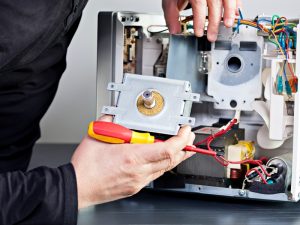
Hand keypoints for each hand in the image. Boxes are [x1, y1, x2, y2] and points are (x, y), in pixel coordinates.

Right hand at [71, 115, 194, 208]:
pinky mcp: (135, 186)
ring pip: (165, 168)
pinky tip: (161, 158)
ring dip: (176, 156)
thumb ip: (110, 121)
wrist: (78, 186)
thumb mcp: (98, 136)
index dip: (181, 139)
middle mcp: (139, 171)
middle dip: (185, 147)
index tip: (185, 131)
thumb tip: (116, 114)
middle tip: (189, 137)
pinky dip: (162, 164)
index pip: (168, 149)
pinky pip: (155, 174)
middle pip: (172, 160)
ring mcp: (138, 180)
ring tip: (181, 147)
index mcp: (132, 156)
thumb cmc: (86, 166)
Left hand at [162, 0, 241, 41]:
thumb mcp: (170, 0)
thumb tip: (174, 30)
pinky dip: (235, 4)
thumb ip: (171, 15)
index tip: (199, 33)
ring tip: (228, 25)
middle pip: (214, 4)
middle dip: (214, 23)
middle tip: (212, 36)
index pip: (198, 5)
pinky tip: (235, 13)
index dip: (199, 21)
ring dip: (229, 12)